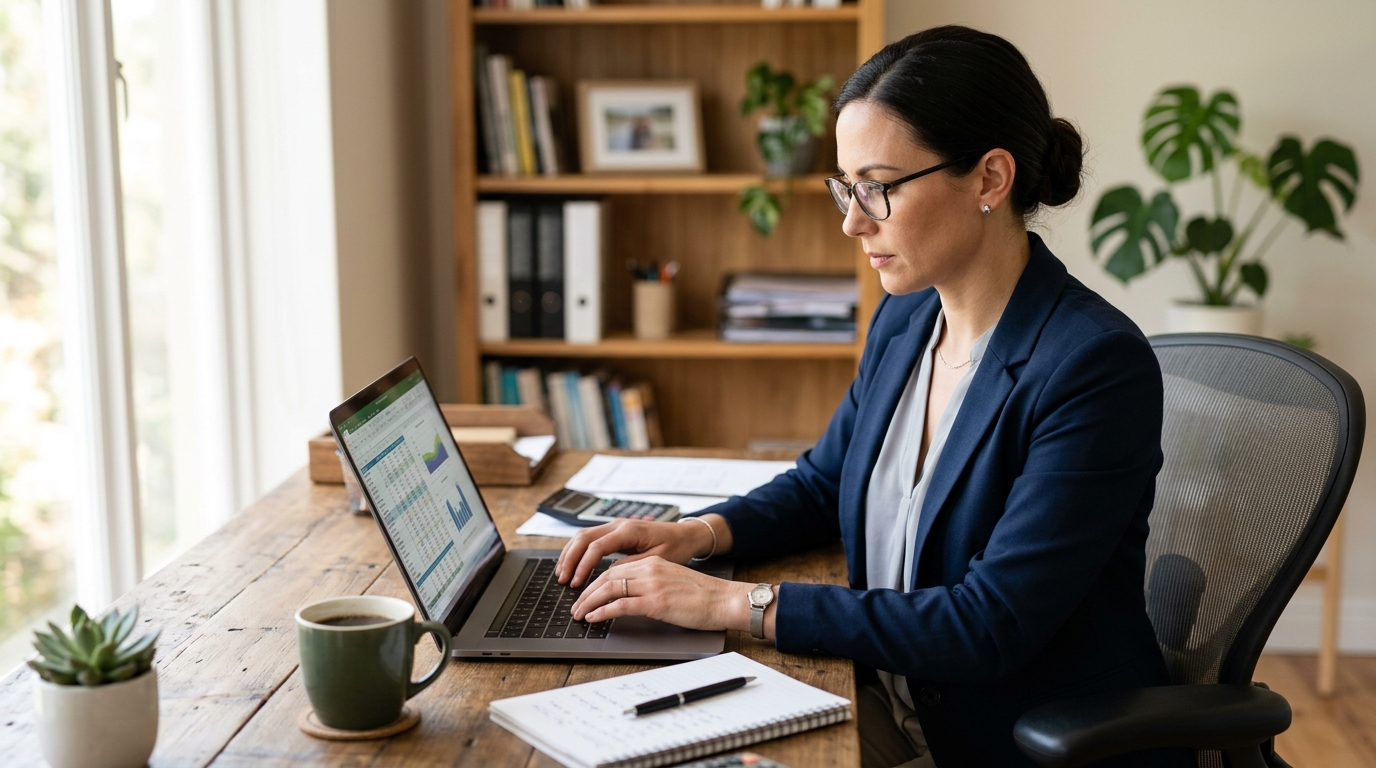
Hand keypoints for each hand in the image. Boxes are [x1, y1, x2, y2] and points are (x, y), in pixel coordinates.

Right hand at [556, 517, 711, 587]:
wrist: (687, 534)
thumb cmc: (676, 547)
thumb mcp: (657, 560)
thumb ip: (631, 566)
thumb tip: (608, 574)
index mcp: (629, 530)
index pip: (596, 547)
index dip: (583, 566)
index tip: (577, 583)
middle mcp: (619, 524)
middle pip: (583, 538)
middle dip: (570, 559)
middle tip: (562, 580)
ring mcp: (616, 526)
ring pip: (583, 536)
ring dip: (570, 554)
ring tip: (563, 574)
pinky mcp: (616, 531)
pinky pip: (590, 538)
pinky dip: (578, 551)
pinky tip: (574, 565)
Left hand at [570, 555, 754, 632]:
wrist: (725, 600)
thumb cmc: (704, 596)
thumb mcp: (674, 582)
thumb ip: (653, 584)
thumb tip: (633, 597)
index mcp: (654, 563)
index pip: (616, 569)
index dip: (597, 583)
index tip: (587, 594)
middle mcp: (650, 569)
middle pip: (607, 577)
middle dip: (587, 592)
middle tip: (576, 606)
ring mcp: (652, 585)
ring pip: (609, 589)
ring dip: (589, 602)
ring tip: (579, 614)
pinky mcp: (656, 602)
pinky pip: (620, 605)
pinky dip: (602, 611)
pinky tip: (594, 618)